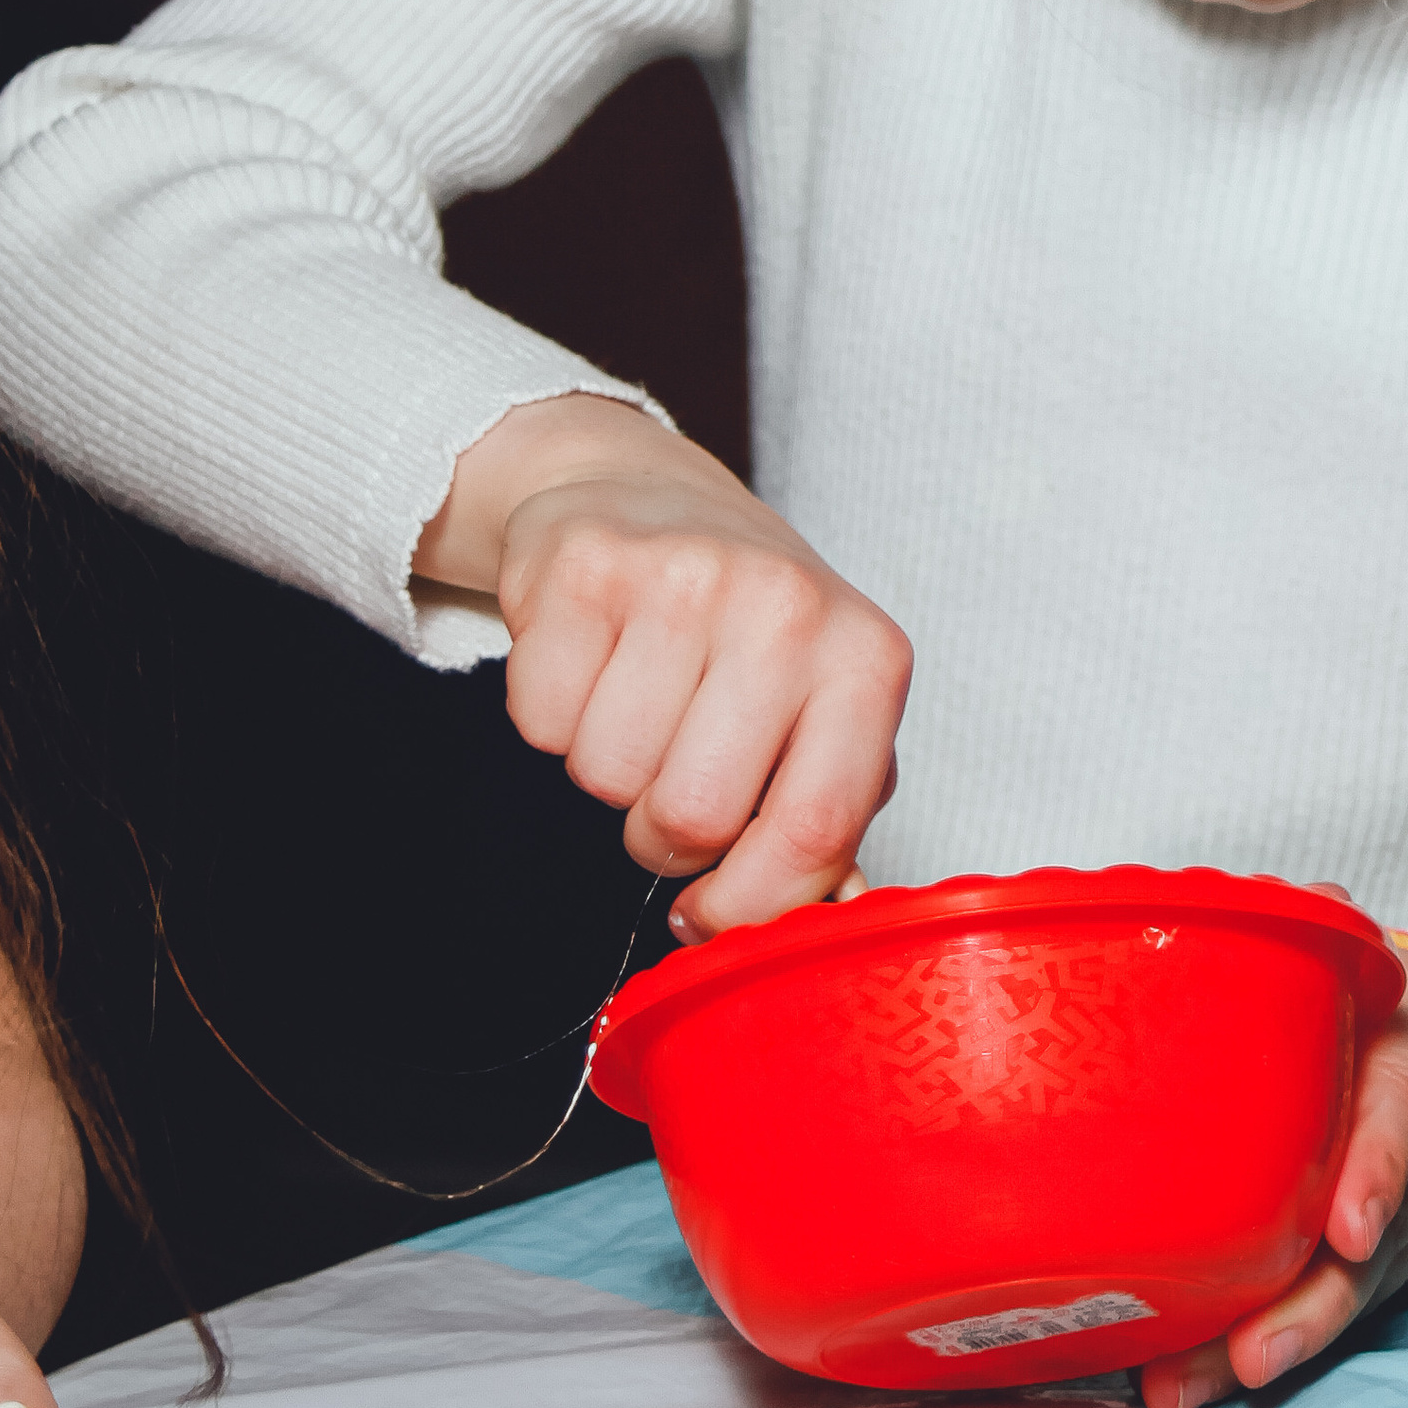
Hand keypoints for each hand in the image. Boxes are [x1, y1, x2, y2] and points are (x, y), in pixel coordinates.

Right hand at [417, 396, 912, 935]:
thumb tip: (825, 915)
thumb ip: (829, 813)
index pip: (816, 831)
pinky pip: (541, 722)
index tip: (708, 913)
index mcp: (866, 660)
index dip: (749, 904)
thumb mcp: (820, 706)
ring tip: (637, 699)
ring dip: (609, 767)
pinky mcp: (584, 566)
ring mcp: (685, 577)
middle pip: (693, 817)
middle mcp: (787, 607)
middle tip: (670, 772)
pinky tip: (592, 661)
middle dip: (664, 831)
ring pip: (607, 775)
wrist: (642, 492)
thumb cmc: (743, 623)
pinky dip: (553, 718)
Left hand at [1140, 929, 1407, 1407]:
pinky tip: (1232, 1365)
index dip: (1380, 1169)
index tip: (1347, 1235)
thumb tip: (1208, 906)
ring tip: (1200, 1381)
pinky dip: (1307, 1333)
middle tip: (1246, 1355)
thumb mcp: (1346, 950)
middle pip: (1391, 1224)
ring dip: (1294, 1336)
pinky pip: (1374, 1297)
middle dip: (1316, 1300)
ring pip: (1379, 1280)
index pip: (1407, 1100)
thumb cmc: (1367, 992)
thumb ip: (1295, 933)